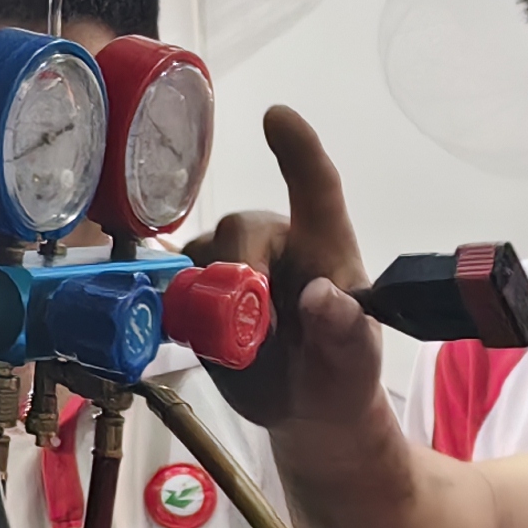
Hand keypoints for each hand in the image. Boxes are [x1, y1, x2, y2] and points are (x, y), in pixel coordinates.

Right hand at [188, 108, 384, 432]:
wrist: (307, 409)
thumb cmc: (341, 369)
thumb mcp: (355, 359)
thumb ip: (345, 331)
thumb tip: (322, 298)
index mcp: (324, 243)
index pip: (316, 186)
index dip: (298, 150)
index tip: (278, 118)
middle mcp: (272, 242)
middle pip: (238, 229)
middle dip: (241, 275)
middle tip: (264, 332)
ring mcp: (229, 266)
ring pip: (200, 261)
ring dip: (213, 306)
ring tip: (249, 349)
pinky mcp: (195, 295)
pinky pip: (172, 292)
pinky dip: (181, 317)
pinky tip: (208, 342)